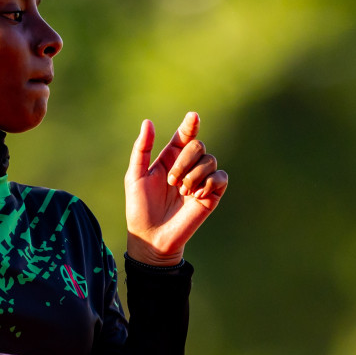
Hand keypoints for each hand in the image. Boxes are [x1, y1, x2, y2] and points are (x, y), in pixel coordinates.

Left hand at [125, 112, 227, 265]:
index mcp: (170, 159)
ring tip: (182, 192)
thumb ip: (141, 149)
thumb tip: (148, 122)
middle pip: (198, 146)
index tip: (193, 117)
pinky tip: (196, 195)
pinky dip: (209, 183)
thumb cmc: (140, 208)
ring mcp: (200, 180)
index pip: (184, 135)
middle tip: (172, 181)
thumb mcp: (135, 176)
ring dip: (194, 175)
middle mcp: (187, 167)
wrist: (152, 237)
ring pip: (210, 160)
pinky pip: (220, 177)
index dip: (190, 125)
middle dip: (186, 161)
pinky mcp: (211, 195)